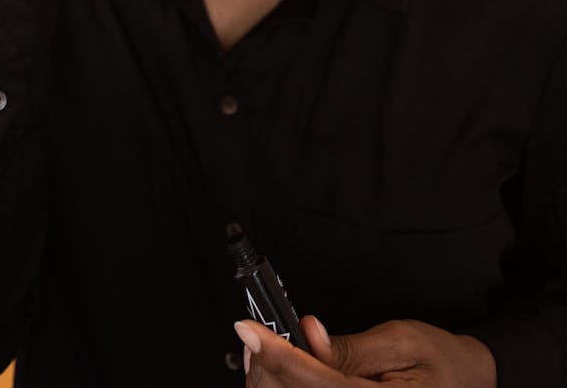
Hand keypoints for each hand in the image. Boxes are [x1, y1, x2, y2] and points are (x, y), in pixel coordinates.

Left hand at [234, 316, 495, 386]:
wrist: (466, 383)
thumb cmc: (438, 360)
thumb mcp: (399, 341)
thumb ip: (349, 347)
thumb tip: (308, 334)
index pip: (314, 381)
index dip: (275, 354)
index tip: (247, 330)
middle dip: (266, 369)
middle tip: (255, 336)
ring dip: (271, 382)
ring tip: (265, 352)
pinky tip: (283, 375)